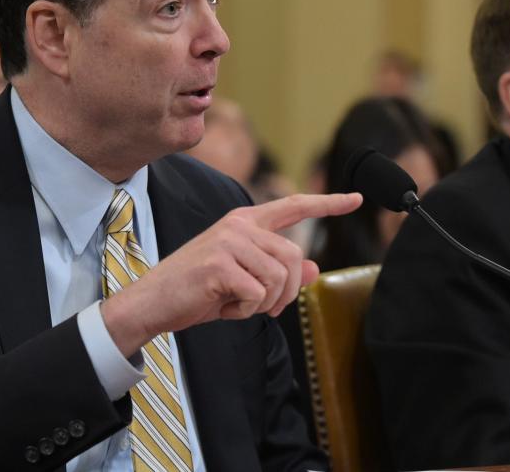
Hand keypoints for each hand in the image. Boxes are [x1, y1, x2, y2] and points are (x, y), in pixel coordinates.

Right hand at [101, 192, 361, 355]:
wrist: (152, 303)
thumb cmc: (197, 290)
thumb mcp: (243, 278)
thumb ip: (278, 270)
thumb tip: (314, 268)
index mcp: (246, 221)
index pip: (295, 206)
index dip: (328, 203)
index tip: (357, 199)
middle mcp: (239, 224)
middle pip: (293, 258)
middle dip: (284, 292)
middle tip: (258, 305)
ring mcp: (229, 241)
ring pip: (279, 278)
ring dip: (264, 303)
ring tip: (236, 303)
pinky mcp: (219, 263)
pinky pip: (257, 294)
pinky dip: (245, 311)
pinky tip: (223, 305)